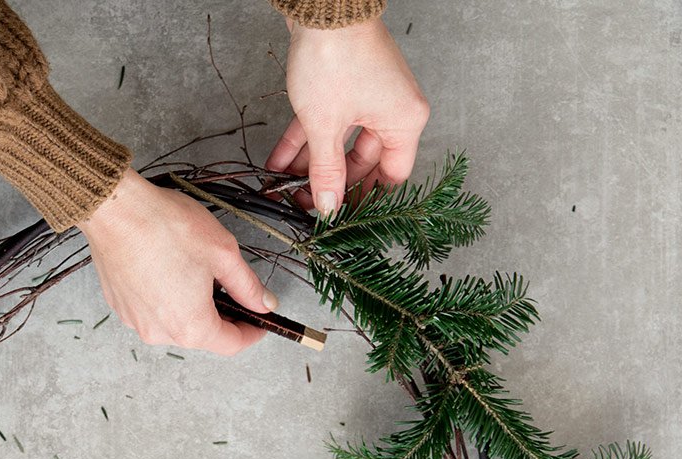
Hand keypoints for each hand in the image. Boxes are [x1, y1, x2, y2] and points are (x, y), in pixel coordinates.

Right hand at [76, 169, 276, 355]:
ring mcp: (136, 321)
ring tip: (195, 272)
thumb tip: (264, 303)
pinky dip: (166, 298)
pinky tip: (168, 269)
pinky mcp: (120, 306)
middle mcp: (160, 333)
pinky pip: (152, 311)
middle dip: (221, 315)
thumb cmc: (167, 228)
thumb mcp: (224, 253)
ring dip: (191, 306)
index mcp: (192, 326)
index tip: (260, 320)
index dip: (252, 332)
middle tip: (230, 288)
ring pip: (176, 323)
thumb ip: (248, 286)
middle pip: (203, 335)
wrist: (116, 211)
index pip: (232, 344)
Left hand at [266, 18, 428, 214]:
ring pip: (339, 142)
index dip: (364, 199)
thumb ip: (326, 170)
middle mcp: (393, 110)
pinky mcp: (345, 85)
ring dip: (311, 164)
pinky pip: (326, 122)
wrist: (322, 8)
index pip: (391, 176)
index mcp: (404, 123)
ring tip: (282, 185)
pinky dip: (304, 141)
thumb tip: (329, 205)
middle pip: (362, 162)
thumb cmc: (335, 59)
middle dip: (330, 183)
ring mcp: (369, 96)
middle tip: (304, 202)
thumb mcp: (325, 126)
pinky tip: (278, 161)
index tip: (338, 216)